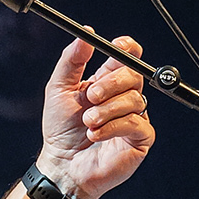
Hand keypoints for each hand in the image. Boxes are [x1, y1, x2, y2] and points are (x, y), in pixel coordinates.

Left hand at [37, 36, 153, 198]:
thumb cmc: (60, 130)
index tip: (119, 46)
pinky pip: (135, 123)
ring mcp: (135, 117)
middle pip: (133, 74)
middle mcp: (124, 97)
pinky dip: (112, 127)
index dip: (127, 48)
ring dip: (106, 110)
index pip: (127, 57)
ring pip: (134, 99)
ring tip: (88, 122)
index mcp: (107, 81)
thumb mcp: (58, 89)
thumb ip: (72, 60)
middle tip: (90, 96)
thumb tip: (86, 34)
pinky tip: (95, 135)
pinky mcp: (140, 139)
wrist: (61, 164)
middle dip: (110, 83)